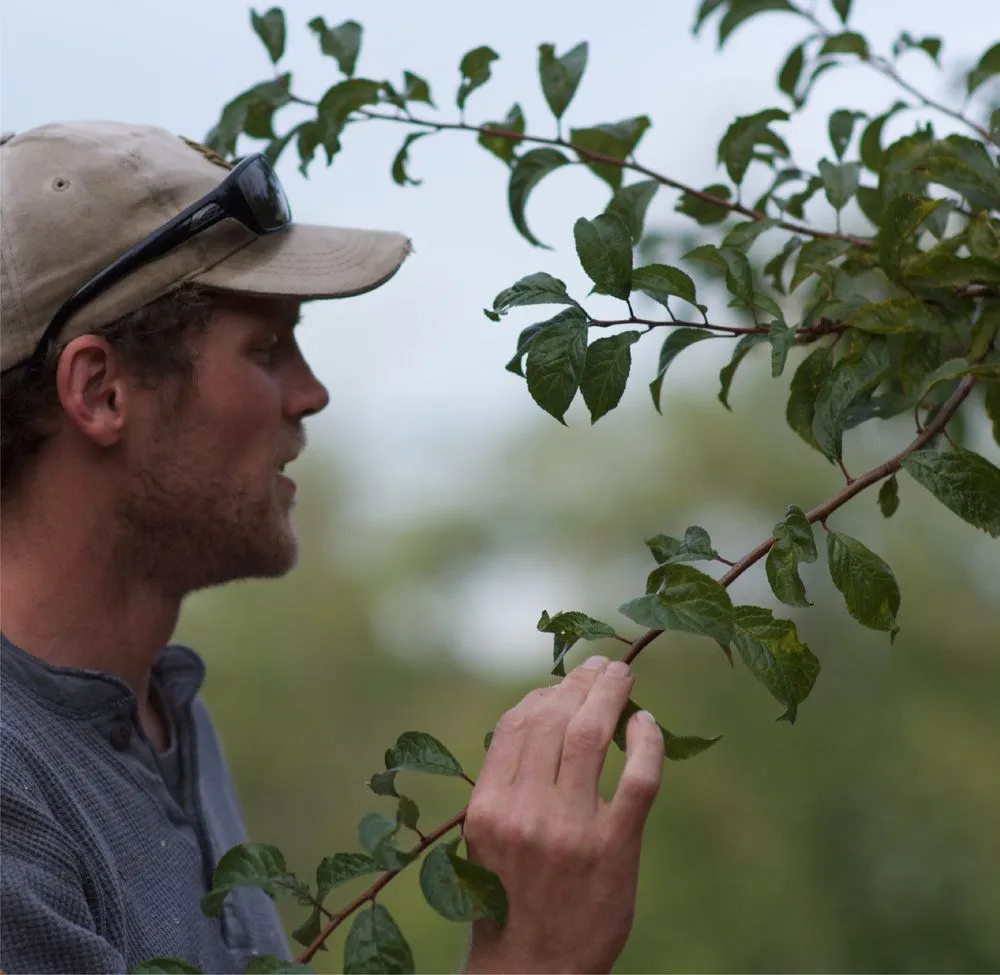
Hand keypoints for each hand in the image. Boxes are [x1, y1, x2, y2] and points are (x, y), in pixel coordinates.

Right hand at [462, 656, 664, 973]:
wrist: (533, 971)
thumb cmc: (507, 899)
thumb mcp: (486, 839)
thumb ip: (505, 782)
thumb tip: (539, 716)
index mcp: (487, 807)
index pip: (517, 724)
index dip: (544, 693)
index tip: (563, 682)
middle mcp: (524, 812)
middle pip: (555, 720)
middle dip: (580, 682)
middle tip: (602, 666)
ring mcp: (571, 830)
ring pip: (592, 735)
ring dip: (610, 694)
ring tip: (622, 676)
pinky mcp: (614, 848)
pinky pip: (638, 778)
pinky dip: (647, 741)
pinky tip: (647, 724)